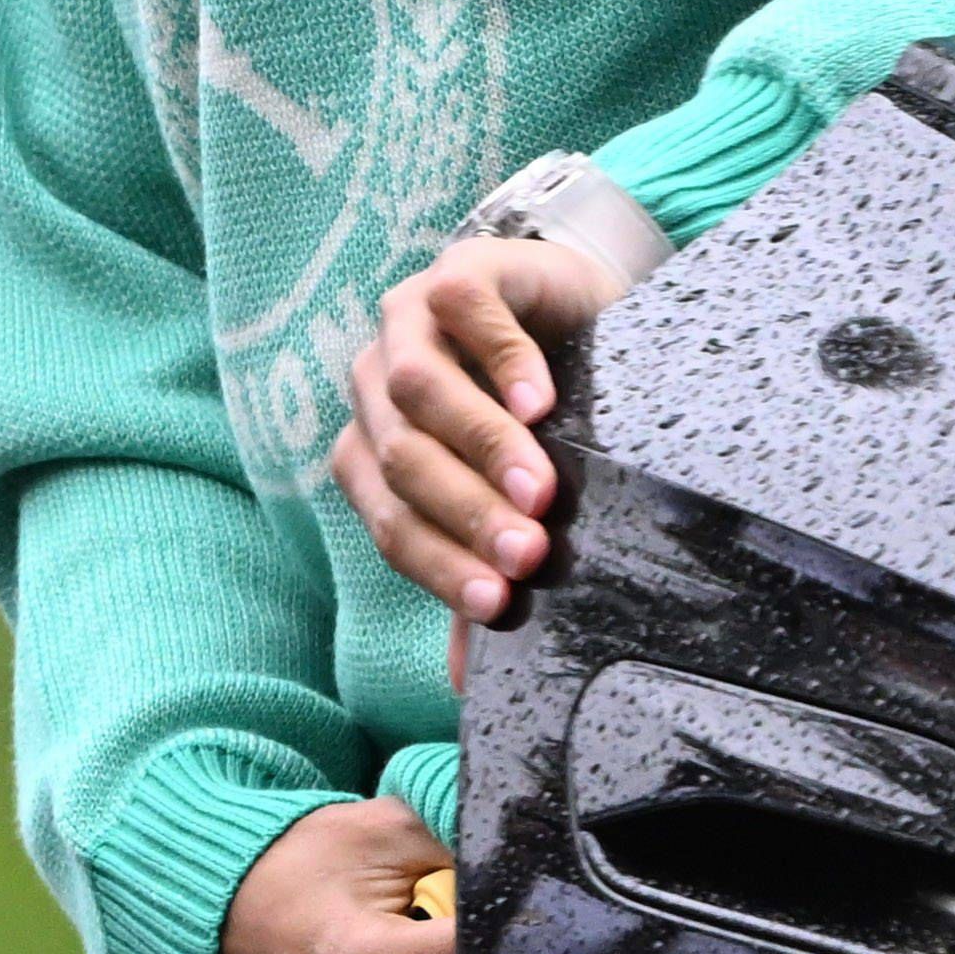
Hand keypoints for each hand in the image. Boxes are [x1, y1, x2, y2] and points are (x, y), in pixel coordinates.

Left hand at [330, 232, 626, 632]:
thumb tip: (463, 683)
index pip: (389, 522)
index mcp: (375, 448)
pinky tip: (542, 402)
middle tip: (532, 552)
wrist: (578, 311)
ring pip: (418, 388)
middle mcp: (375, 388)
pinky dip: (501, 359)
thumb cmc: (543, 418)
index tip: (503, 603)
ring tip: (542, 487)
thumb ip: (480, 566)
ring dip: (482, 446)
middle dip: (467, 513)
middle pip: (401, 460)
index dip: (441, 566)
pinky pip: (464, 310)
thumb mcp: (511, 496)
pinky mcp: (458, 269)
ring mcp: (408, 322)